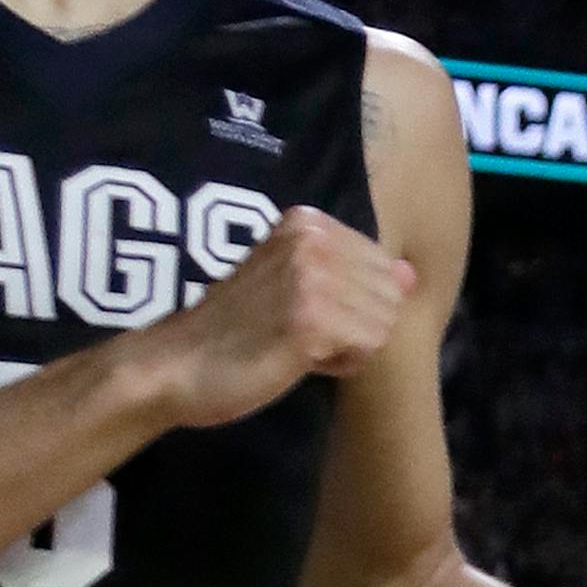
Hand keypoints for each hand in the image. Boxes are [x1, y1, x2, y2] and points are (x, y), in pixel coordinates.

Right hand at [140, 207, 414, 428]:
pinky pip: (368, 346)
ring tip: (299, 345)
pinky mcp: (311, 320)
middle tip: (303, 333)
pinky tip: (302, 360)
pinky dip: (341, 364)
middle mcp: (313, 239)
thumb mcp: (295, 283)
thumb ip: (355, 273)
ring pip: (383, 322)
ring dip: (349, 346)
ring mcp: (312, 277)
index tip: (303, 309)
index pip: (382, 265)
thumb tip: (411, 273)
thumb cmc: (236, 328)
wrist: (175, 365)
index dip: (352, 301)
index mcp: (307, 221)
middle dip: (357, 324)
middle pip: (389, 293)